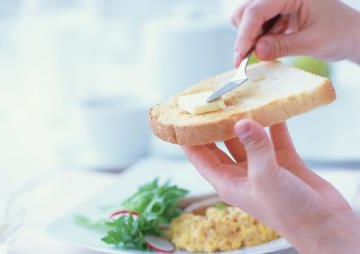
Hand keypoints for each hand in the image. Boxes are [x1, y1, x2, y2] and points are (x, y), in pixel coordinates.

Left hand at [182, 119, 359, 253]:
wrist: (325, 226)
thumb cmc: (289, 213)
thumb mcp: (266, 178)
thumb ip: (255, 147)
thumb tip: (242, 121)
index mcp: (227, 182)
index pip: (200, 157)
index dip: (188, 139)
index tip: (181, 118)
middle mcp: (241, 174)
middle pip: (220, 145)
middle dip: (214, 126)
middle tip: (210, 103)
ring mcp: (262, 167)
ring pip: (247, 139)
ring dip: (245, 122)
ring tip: (239, 100)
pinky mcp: (283, 162)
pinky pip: (274, 137)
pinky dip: (273, 124)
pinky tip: (271, 107)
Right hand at [231, 0, 359, 65]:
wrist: (351, 35)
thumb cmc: (340, 34)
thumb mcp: (312, 42)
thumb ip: (282, 46)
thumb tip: (255, 51)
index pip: (257, 10)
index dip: (245, 34)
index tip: (239, 57)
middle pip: (246, 11)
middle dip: (245, 35)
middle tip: (249, 58)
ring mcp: (278, 2)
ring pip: (246, 18)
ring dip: (252, 37)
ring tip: (271, 47)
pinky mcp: (276, 11)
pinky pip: (256, 24)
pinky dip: (258, 37)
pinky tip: (273, 42)